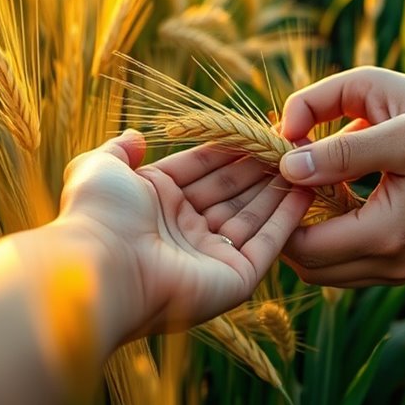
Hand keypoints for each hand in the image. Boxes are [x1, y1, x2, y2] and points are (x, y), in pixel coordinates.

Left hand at [56, 129, 312, 338]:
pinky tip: (307, 190)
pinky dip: (288, 218)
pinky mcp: (235, 278)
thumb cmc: (97, 214)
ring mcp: (211, 255)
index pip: (202, 168)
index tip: (258, 126)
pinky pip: (268, 243)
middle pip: (231, 190)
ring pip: (253, 214)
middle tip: (292, 140)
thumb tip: (136, 136)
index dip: (229, 147)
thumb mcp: (99, 168)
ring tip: (306, 158)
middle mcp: (184, 229)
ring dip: (279, 187)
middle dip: (260, 165)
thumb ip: (119, 150)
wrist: (101, 269)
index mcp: (155, 202)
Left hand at [277, 67, 404, 286]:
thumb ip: (341, 147)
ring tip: (307, 179)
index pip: (300, 247)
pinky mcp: (404, 260)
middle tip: (284, 174)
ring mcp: (399, 268)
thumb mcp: (402, 128)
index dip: (279, 207)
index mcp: (387, 236)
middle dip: (285, 222)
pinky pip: (347, 260)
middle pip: (306, 264)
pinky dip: (329, 233)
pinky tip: (333, 190)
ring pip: (324, 267)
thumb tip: (287, 165)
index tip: (278, 165)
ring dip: (306, 229)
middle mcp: (390, 265)